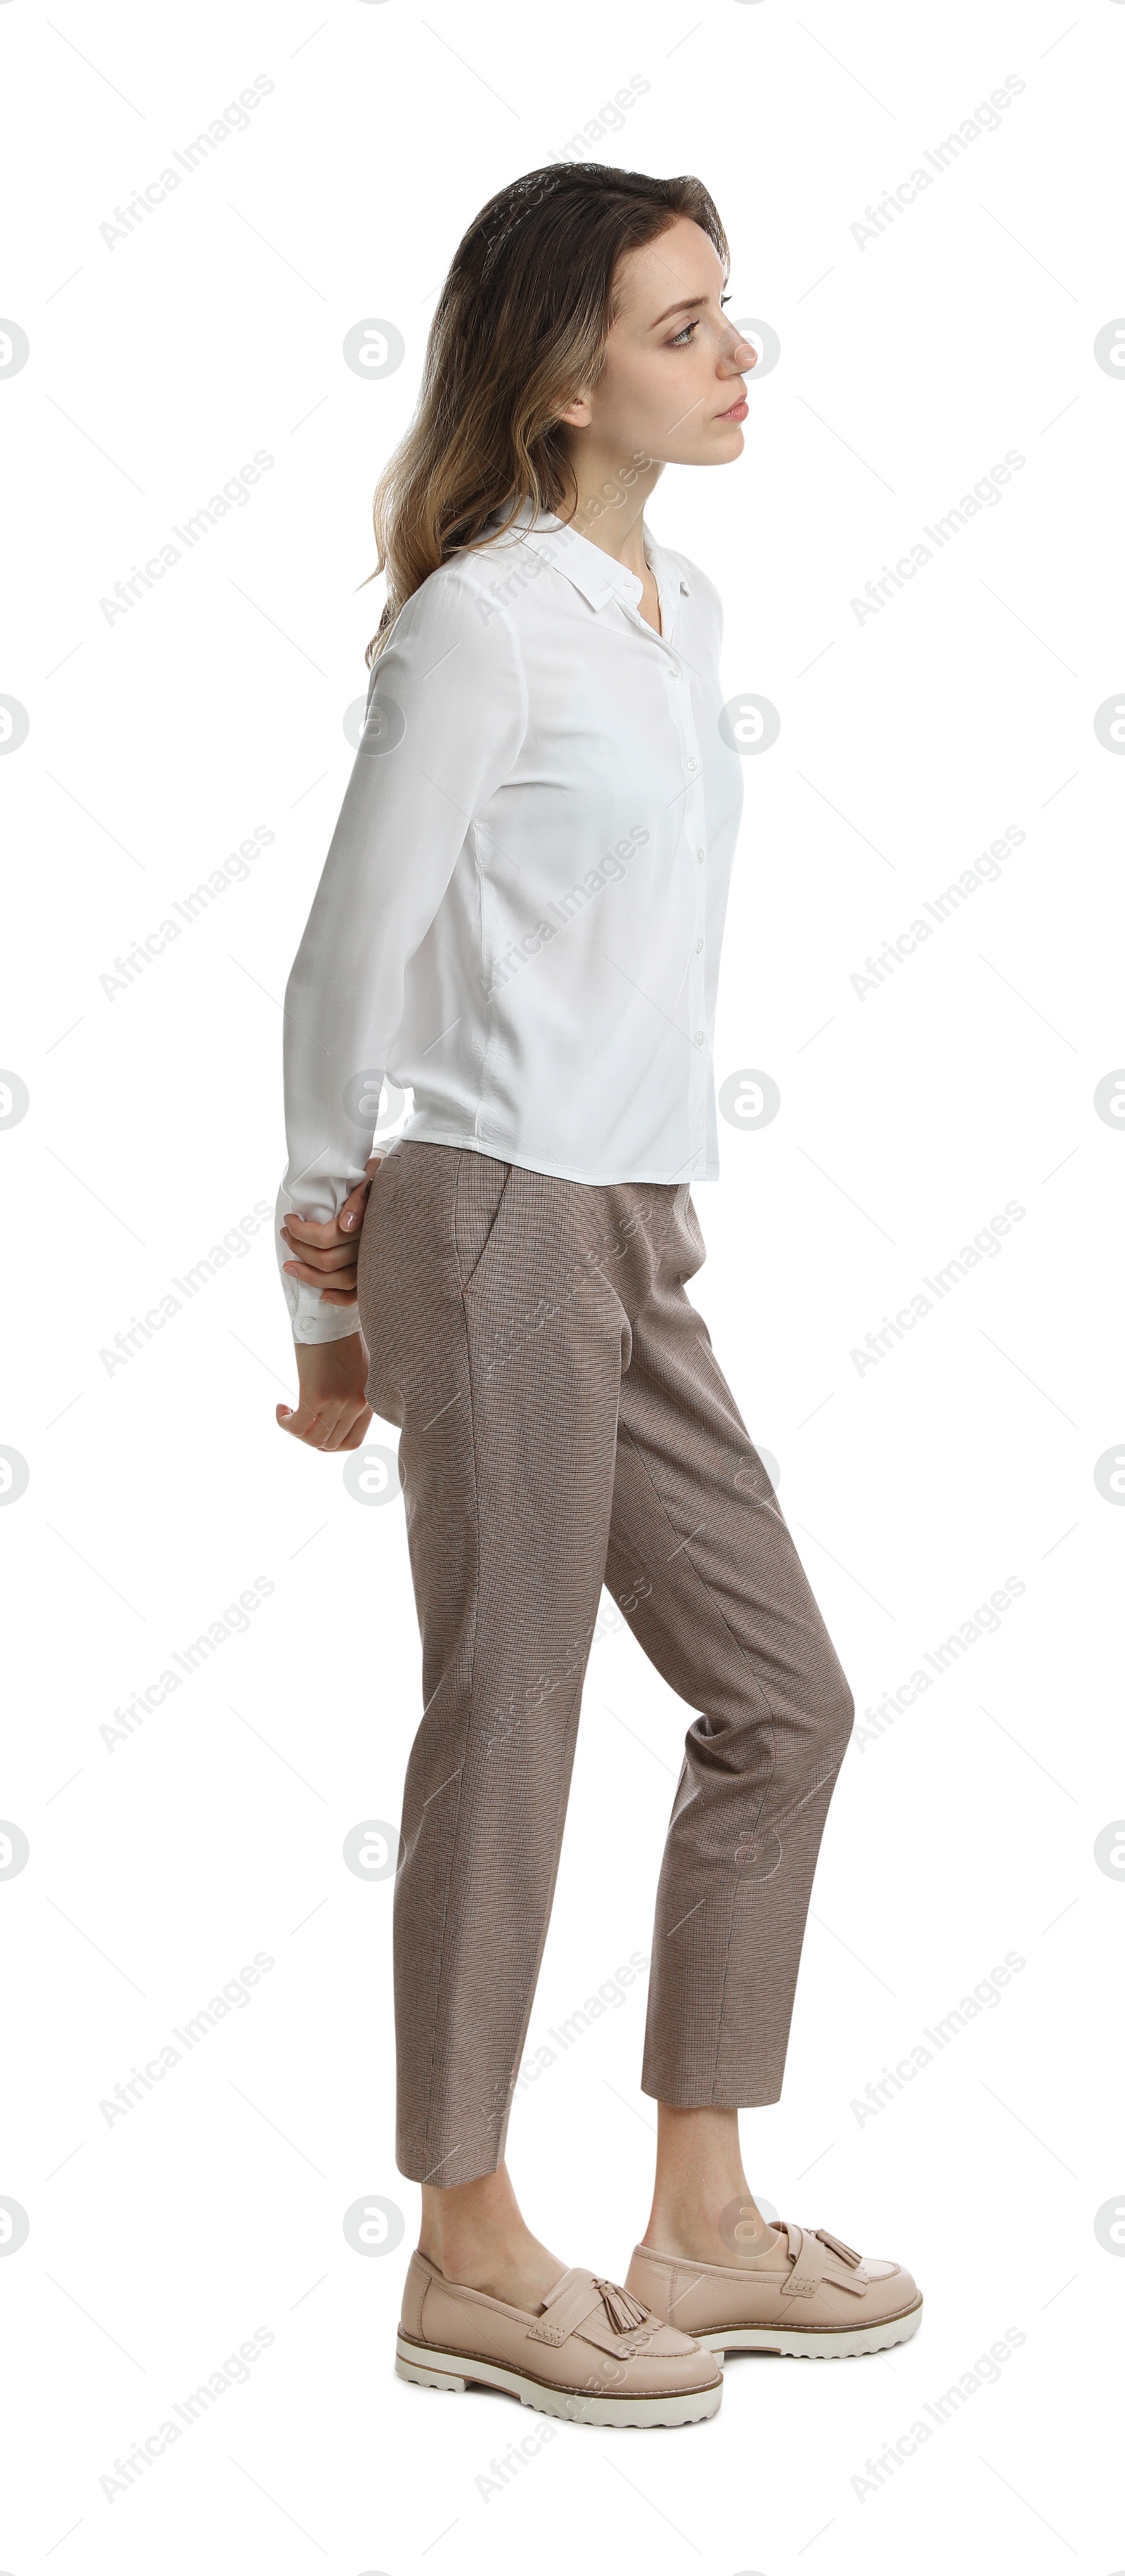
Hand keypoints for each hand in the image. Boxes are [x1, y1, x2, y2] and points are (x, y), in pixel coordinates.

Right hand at [276, 1333, 371, 1448]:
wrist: (330, 1313)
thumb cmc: (340, 1336)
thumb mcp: (359, 1370)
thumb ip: (354, 1393)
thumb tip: (335, 1410)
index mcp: (368, 1401)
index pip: (351, 1441)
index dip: (329, 1443)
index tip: (315, 1430)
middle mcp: (357, 1404)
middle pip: (330, 1444)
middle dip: (310, 1438)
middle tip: (297, 1420)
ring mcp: (338, 1401)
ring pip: (314, 1440)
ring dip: (296, 1432)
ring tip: (288, 1413)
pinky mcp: (316, 1394)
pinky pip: (297, 1426)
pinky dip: (285, 1423)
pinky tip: (281, 1408)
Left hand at [280, 1153, 383, 1305]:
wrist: (411, 1186)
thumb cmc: (383, 1178)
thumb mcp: (372, 1176)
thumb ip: (359, 1199)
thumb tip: (346, 1225)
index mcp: (368, 1224)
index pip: (325, 1238)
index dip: (301, 1231)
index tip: (289, 1219)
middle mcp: (371, 1246)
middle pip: (327, 1260)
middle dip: (298, 1247)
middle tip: (285, 1233)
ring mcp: (375, 1261)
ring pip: (339, 1280)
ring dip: (309, 1275)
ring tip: (290, 1264)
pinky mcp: (378, 1272)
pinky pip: (359, 1294)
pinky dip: (339, 1298)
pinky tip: (323, 1295)